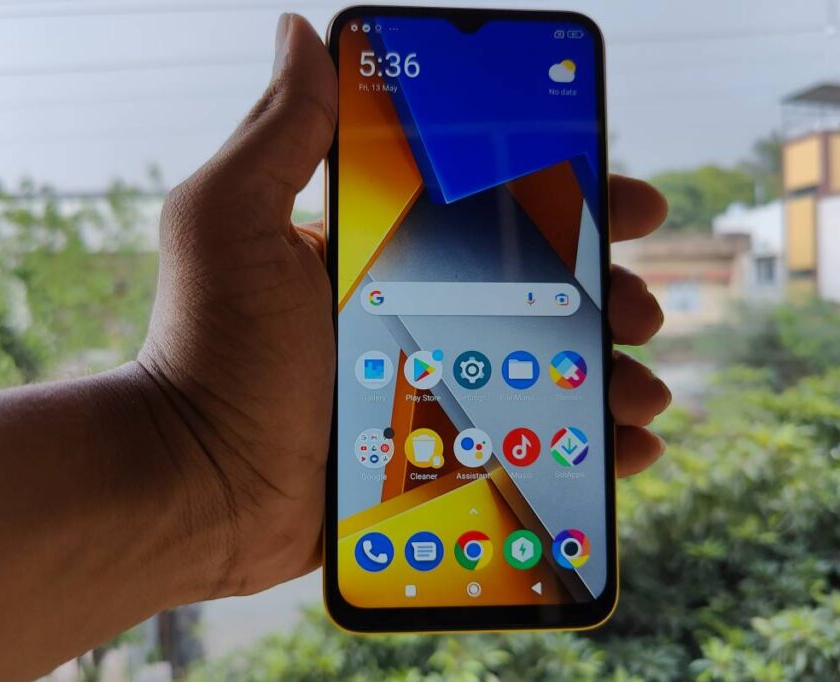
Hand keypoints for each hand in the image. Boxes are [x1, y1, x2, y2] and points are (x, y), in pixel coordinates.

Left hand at [136, 14, 669, 599]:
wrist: (194, 480)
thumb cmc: (208, 348)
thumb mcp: (230, 221)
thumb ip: (277, 132)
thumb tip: (300, 34)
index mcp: (382, 253)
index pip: (494, 213)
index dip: (569, 202)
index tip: (628, 203)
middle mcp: (413, 313)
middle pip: (537, 294)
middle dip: (605, 294)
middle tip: (639, 310)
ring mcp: (429, 388)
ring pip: (544, 373)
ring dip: (608, 375)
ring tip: (644, 392)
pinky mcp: (434, 457)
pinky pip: (525, 448)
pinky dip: (582, 451)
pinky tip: (626, 452)